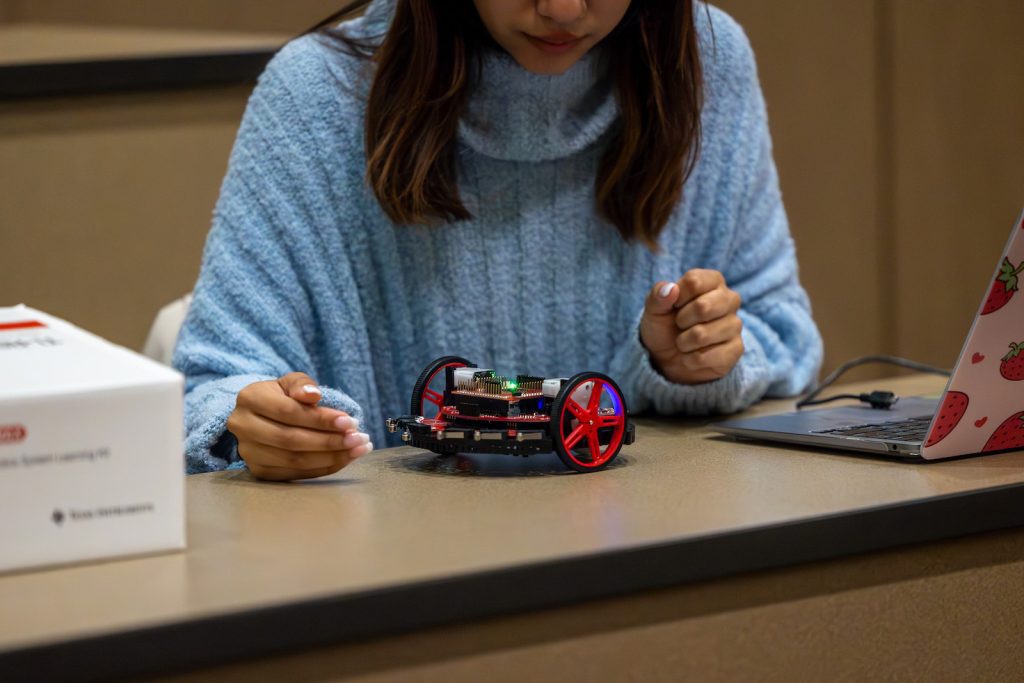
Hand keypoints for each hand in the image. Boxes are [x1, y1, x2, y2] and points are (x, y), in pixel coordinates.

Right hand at [227, 372, 371, 480]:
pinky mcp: (259, 471)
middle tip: (359, 439)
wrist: (262, 415)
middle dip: (330, 441)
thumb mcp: (291, 382)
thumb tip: (313, 395)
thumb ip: (302, 384)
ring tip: (358, 449)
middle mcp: (243, 427)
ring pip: (294, 461)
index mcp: (250, 398)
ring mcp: (249, 452)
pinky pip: (295, 474)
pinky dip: (323, 468)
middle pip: (291, 440)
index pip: (289, 412)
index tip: (350, 421)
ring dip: (331, 457)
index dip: (321, 419)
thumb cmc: (282, 395)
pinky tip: (344, 459)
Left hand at [639, 269, 743, 384]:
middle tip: (680, 325)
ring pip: (701, 335)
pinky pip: (705, 357)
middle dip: (681, 321)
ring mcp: (735, 325)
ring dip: (683, 342)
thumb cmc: (665, 326)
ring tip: (685, 341)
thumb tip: (671, 289)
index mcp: (713, 281)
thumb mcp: (655, 309)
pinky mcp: (736, 350)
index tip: (674, 306)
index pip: (694, 282)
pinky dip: (690, 359)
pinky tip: (693, 356)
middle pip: (703, 307)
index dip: (676, 297)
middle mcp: (730, 299)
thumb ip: (658, 295)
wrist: (668, 358)